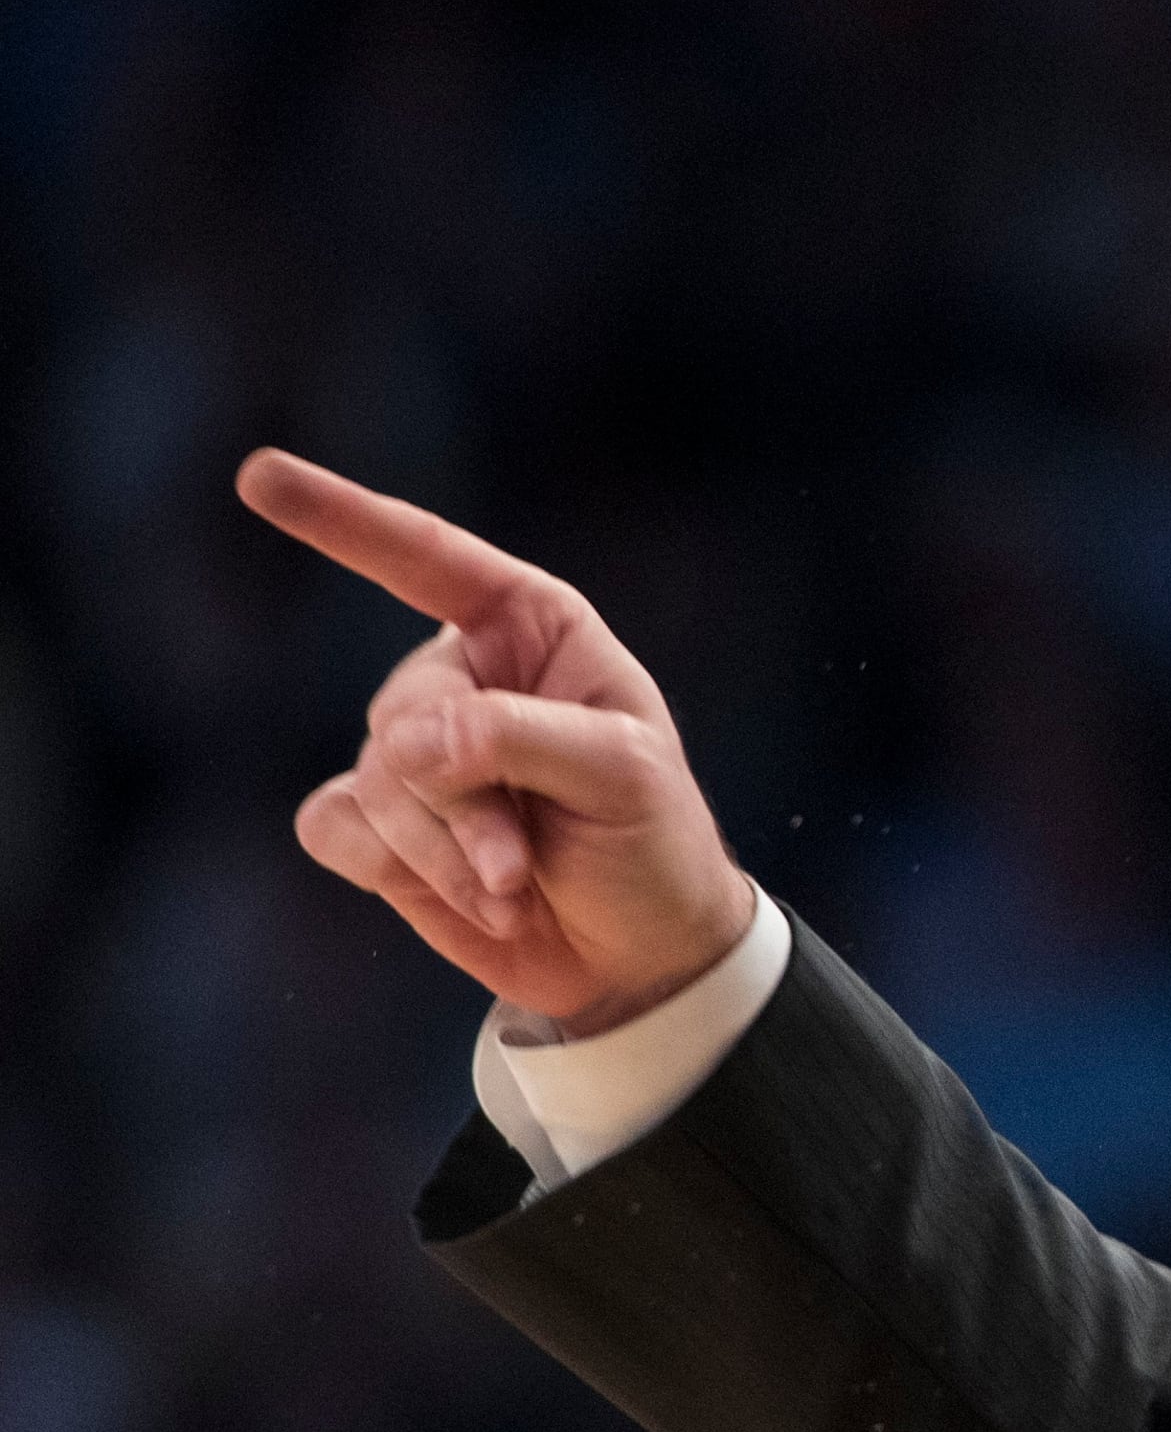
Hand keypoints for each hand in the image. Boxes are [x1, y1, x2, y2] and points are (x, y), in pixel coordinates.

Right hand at [238, 448, 757, 1036]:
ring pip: (373, 780)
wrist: (638, 956)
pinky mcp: (377, 826)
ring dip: (442, 851)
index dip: (342, 517)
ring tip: (515, 886)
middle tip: (522, 863)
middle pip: (401, 713)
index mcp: (532, 629)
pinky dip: (399, 871)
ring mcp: (412, 751)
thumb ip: (517, 739)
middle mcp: (463, 676)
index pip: (427, 558)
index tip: (258, 474)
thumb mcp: (622, 776)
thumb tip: (404, 743)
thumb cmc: (651, 844)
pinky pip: (334, 827)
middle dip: (460, 801)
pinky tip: (470, 898)